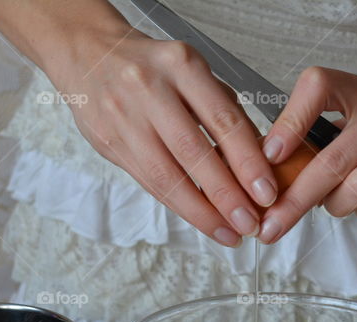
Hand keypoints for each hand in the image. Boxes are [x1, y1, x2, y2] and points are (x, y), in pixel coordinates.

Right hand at [49, 31, 277, 246]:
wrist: (89, 56)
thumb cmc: (152, 68)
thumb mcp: (192, 71)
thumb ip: (223, 110)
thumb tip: (260, 160)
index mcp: (181, 66)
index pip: (223, 121)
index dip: (248, 162)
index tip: (267, 193)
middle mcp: (149, 89)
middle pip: (194, 153)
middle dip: (226, 196)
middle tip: (250, 223)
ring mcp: (124, 117)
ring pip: (167, 176)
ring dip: (201, 212)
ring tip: (228, 232)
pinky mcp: (108, 142)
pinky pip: (148, 181)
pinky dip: (178, 205)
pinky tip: (200, 218)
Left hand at [257, 67, 356, 242]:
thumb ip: (338, 131)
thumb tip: (285, 167)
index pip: (317, 88)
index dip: (288, 123)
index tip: (269, 156)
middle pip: (328, 162)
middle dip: (294, 202)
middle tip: (271, 227)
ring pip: (356, 191)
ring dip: (337, 208)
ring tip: (338, 204)